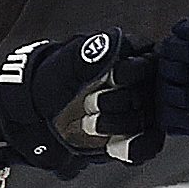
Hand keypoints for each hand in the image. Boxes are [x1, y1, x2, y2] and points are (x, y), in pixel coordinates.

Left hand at [0, 29, 158, 178]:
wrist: (36, 116)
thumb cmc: (50, 83)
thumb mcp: (64, 64)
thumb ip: (90, 53)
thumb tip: (113, 39)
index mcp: (126, 57)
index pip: (150, 62)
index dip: (133, 72)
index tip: (114, 77)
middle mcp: (138, 83)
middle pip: (151, 93)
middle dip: (118, 101)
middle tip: (90, 103)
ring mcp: (139, 110)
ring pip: (149, 120)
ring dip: (118, 124)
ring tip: (88, 123)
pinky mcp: (136, 136)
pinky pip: (149, 144)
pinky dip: (134, 148)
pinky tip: (113, 146)